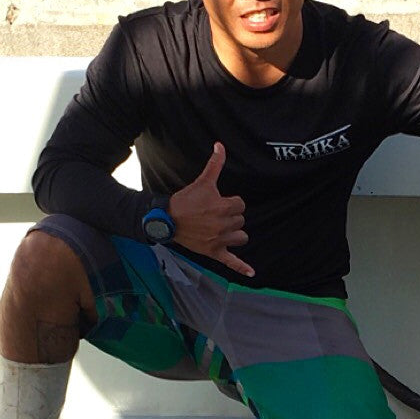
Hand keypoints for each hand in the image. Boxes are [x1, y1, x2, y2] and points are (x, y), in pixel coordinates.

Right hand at [167, 142, 253, 277]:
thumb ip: (215, 164)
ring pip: (241, 238)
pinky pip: (231, 262)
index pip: (241, 205)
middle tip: (215, 215)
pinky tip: (252, 273)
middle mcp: (224, 225)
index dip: (232, 202)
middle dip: (231, 217)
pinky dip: (242, 268)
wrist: (167, 219)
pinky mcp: (214, 252)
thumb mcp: (202, 181)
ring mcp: (220, 241)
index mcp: (223, 207)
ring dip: (235, 234)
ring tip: (223, 229)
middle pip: (241, 221)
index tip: (219, 202)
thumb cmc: (185, 200)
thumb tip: (220, 145)